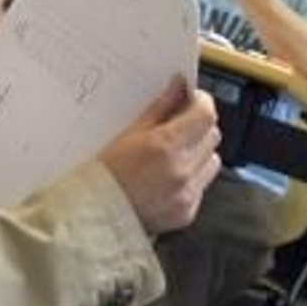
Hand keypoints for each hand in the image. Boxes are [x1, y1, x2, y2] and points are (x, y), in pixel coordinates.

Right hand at [99, 77, 221, 234]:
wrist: (93, 219)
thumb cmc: (104, 176)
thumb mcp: (128, 134)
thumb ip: (160, 109)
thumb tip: (179, 86)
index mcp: (165, 146)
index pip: (205, 114)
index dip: (201, 102)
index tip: (193, 100)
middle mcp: (181, 170)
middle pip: (212, 135)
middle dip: (200, 127)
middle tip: (180, 126)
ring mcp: (186, 194)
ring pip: (213, 160)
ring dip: (200, 153)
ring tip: (175, 155)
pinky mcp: (188, 212)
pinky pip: (202, 185)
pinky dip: (192, 178)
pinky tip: (169, 179)